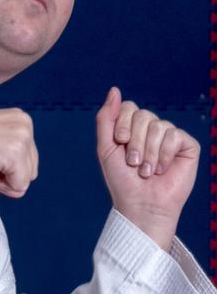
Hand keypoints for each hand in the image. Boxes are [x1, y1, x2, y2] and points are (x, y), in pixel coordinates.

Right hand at [0, 108, 38, 197]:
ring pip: (25, 180)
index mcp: (20, 119)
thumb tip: (19, 179)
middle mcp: (24, 125)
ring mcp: (21, 138)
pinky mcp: (14, 153)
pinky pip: (18, 187)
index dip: (4, 166)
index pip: (28, 160)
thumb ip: (8, 151)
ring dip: (2, 179)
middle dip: (6, 173)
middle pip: (31, 171)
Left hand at [96, 87, 199, 249]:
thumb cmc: (122, 179)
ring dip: (148, 151)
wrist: (140, 203)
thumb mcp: (106, 147)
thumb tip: (114, 90)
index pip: (129, 107)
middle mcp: (151, 128)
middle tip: (133, 162)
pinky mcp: (187, 146)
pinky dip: (164, 154)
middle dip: (134, 141)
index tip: (119, 143)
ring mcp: (169, 136)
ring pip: (158, 125)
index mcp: (132, 127)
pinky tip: (162, 169)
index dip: (123, 124)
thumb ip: (106, 117)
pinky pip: (175, 135)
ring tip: (146, 170)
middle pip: (143, 114)